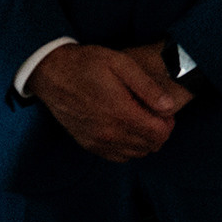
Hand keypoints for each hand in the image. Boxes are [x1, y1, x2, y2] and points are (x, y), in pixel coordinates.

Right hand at [26, 43, 181, 161]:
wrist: (52, 73)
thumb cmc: (88, 64)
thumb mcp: (122, 64)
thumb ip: (147, 87)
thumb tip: (169, 106)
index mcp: (120, 113)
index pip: (159, 134)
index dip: (168, 123)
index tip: (164, 109)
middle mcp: (109, 133)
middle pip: (150, 146)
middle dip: (159, 131)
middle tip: (154, 112)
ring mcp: (97, 142)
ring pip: (135, 154)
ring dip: (144, 140)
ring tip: (140, 119)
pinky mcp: (87, 144)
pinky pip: (117, 157)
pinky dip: (128, 147)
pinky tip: (126, 129)